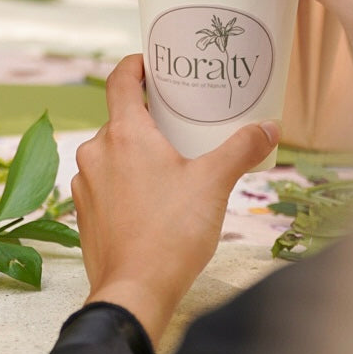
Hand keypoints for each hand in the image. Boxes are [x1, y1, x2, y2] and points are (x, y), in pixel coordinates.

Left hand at [72, 55, 278, 348]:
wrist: (134, 291)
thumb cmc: (172, 233)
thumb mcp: (214, 184)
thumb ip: (241, 149)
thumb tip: (269, 127)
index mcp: (124, 134)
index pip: (119, 80)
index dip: (134, 65)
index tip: (150, 63)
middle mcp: (95, 151)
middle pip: (120, 119)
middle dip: (147, 119)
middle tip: (178, 124)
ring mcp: (85, 182)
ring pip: (111, 153)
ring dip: (135, 154)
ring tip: (169, 167)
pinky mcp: (83, 211)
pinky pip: (104, 182)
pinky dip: (123, 181)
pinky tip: (149, 200)